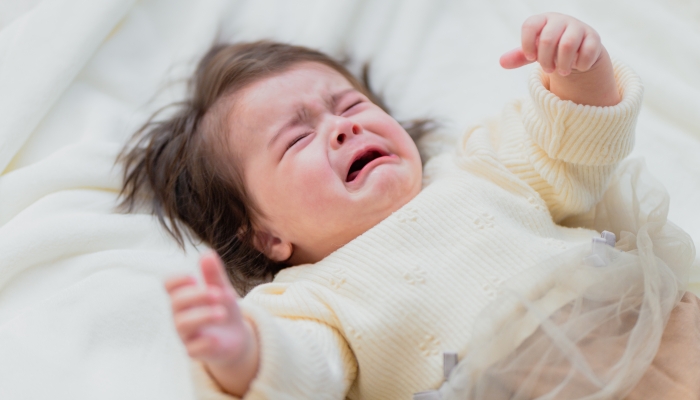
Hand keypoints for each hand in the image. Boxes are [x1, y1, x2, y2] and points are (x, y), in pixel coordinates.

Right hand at [165, 252, 258, 395]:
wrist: (236, 337)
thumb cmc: (222, 309)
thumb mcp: (222, 290)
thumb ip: (214, 275)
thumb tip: (207, 254)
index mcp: (185, 296)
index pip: (169, 285)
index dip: (178, 280)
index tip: (195, 278)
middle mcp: (180, 314)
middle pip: (176, 302)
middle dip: (197, 295)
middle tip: (218, 293)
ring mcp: (186, 334)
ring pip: (182, 324)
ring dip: (203, 315)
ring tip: (223, 313)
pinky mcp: (195, 351)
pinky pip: (191, 349)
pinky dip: (203, 342)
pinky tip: (216, 338)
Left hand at [500, 13, 603, 75]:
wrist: (578, 49)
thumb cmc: (550, 49)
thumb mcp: (534, 52)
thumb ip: (519, 56)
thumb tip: (502, 62)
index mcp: (543, 20)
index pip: (530, 25)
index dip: (527, 43)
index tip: (530, 57)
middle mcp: (560, 20)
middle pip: (548, 39)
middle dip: (545, 60)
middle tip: (548, 69)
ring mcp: (578, 27)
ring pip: (567, 45)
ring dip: (562, 64)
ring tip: (561, 71)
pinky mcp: (594, 37)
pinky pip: (586, 52)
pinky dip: (580, 64)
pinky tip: (578, 66)